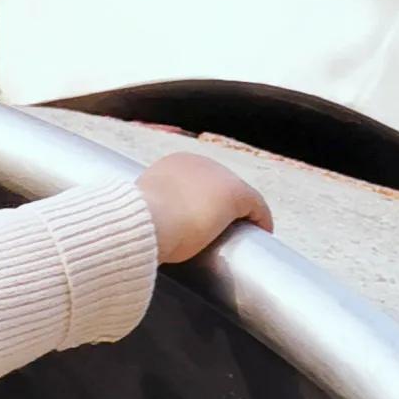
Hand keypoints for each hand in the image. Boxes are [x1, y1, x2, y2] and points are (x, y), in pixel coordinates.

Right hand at [137, 151, 273, 263]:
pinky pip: (256, 207)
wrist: (145, 221)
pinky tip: (260, 235)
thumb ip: (151, 214)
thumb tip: (149, 231)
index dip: (200, 203)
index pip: (194, 183)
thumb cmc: (137, 224)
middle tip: (221, 233)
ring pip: (237, 196)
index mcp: (172, 165)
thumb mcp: (142, 212)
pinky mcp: (236, 194)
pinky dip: (261, 220)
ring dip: (240, 214)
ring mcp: (218, 176)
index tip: (199, 224)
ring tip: (240, 236)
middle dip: (222, 208)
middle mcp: (197, 163)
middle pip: (218, 187)